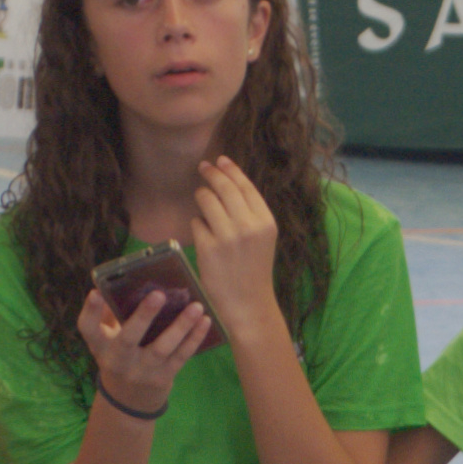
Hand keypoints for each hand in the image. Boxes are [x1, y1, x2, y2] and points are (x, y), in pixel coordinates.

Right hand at [72, 285, 216, 417]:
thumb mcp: (107, 340)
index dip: (90, 310)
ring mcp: (142, 371)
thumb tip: (121, 285)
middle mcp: (118, 360)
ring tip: (196, 307)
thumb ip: (110, 315)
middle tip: (159, 295)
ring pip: (162, 348)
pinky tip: (205, 321)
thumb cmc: (120, 355)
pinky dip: (194, 338)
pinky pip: (181, 356)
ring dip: (181, 326)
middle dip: (143, 316)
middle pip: (128, 338)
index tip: (95, 292)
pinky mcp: (163, 377)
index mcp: (101, 346)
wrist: (130, 399)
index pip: (88, 328)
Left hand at [187, 156, 281, 345]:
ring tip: (201, 203)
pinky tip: (203, 236)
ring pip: (207, 199)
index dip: (231, 170)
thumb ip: (250, 212)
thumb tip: (228, 181)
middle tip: (202, 167)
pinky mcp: (208, 248)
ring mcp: (228, 237)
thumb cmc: (254, 269)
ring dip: (201, 197)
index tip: (220, 160)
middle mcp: (249, 226)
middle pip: (224, 187)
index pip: (245, 186)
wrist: (248, 303)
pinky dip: (197, 225)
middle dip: (211, 173)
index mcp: (266, 222)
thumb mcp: (263, 237)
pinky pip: (196, 223)